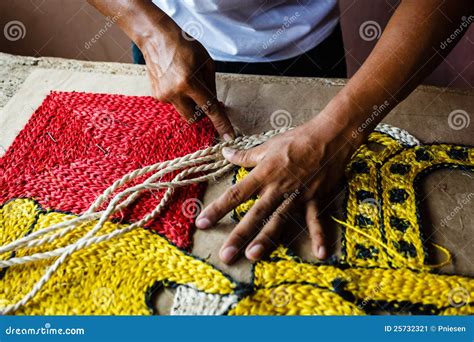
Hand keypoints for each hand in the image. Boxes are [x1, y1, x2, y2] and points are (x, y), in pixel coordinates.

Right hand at [139, 25, 234, 137]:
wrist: (155, 38)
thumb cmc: (184, 46)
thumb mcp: (207, 63)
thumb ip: (212, 87)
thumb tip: (216, 104)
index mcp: (189, 82)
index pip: (210, 109)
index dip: (221, 124)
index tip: (228, 136)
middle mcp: (175, 92)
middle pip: (194, 118)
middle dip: (202, 114)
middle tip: (204, 99)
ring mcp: (163, 95)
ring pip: (183, 112)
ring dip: (190, 104)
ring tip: (186, 83)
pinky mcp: (156, 96)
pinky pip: (174, 103)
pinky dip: (179, 96)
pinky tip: (175, 80)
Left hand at [196, 118, 359, 263]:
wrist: (329, 136)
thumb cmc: (297, 139)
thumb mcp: (268, 145)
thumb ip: (246, 155)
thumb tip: (225, 153)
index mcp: (264, 174)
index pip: (236, 194)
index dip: (218, 208)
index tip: (202, 223)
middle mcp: (277, 188)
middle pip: (255, 214)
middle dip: (240, 234)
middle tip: (226, 255)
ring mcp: (297, 196)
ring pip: (279, 220)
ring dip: (267, 239)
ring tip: (253, 256)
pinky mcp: (315, 199)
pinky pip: (316, 220)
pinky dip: (319, 236)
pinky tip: (321, 254)